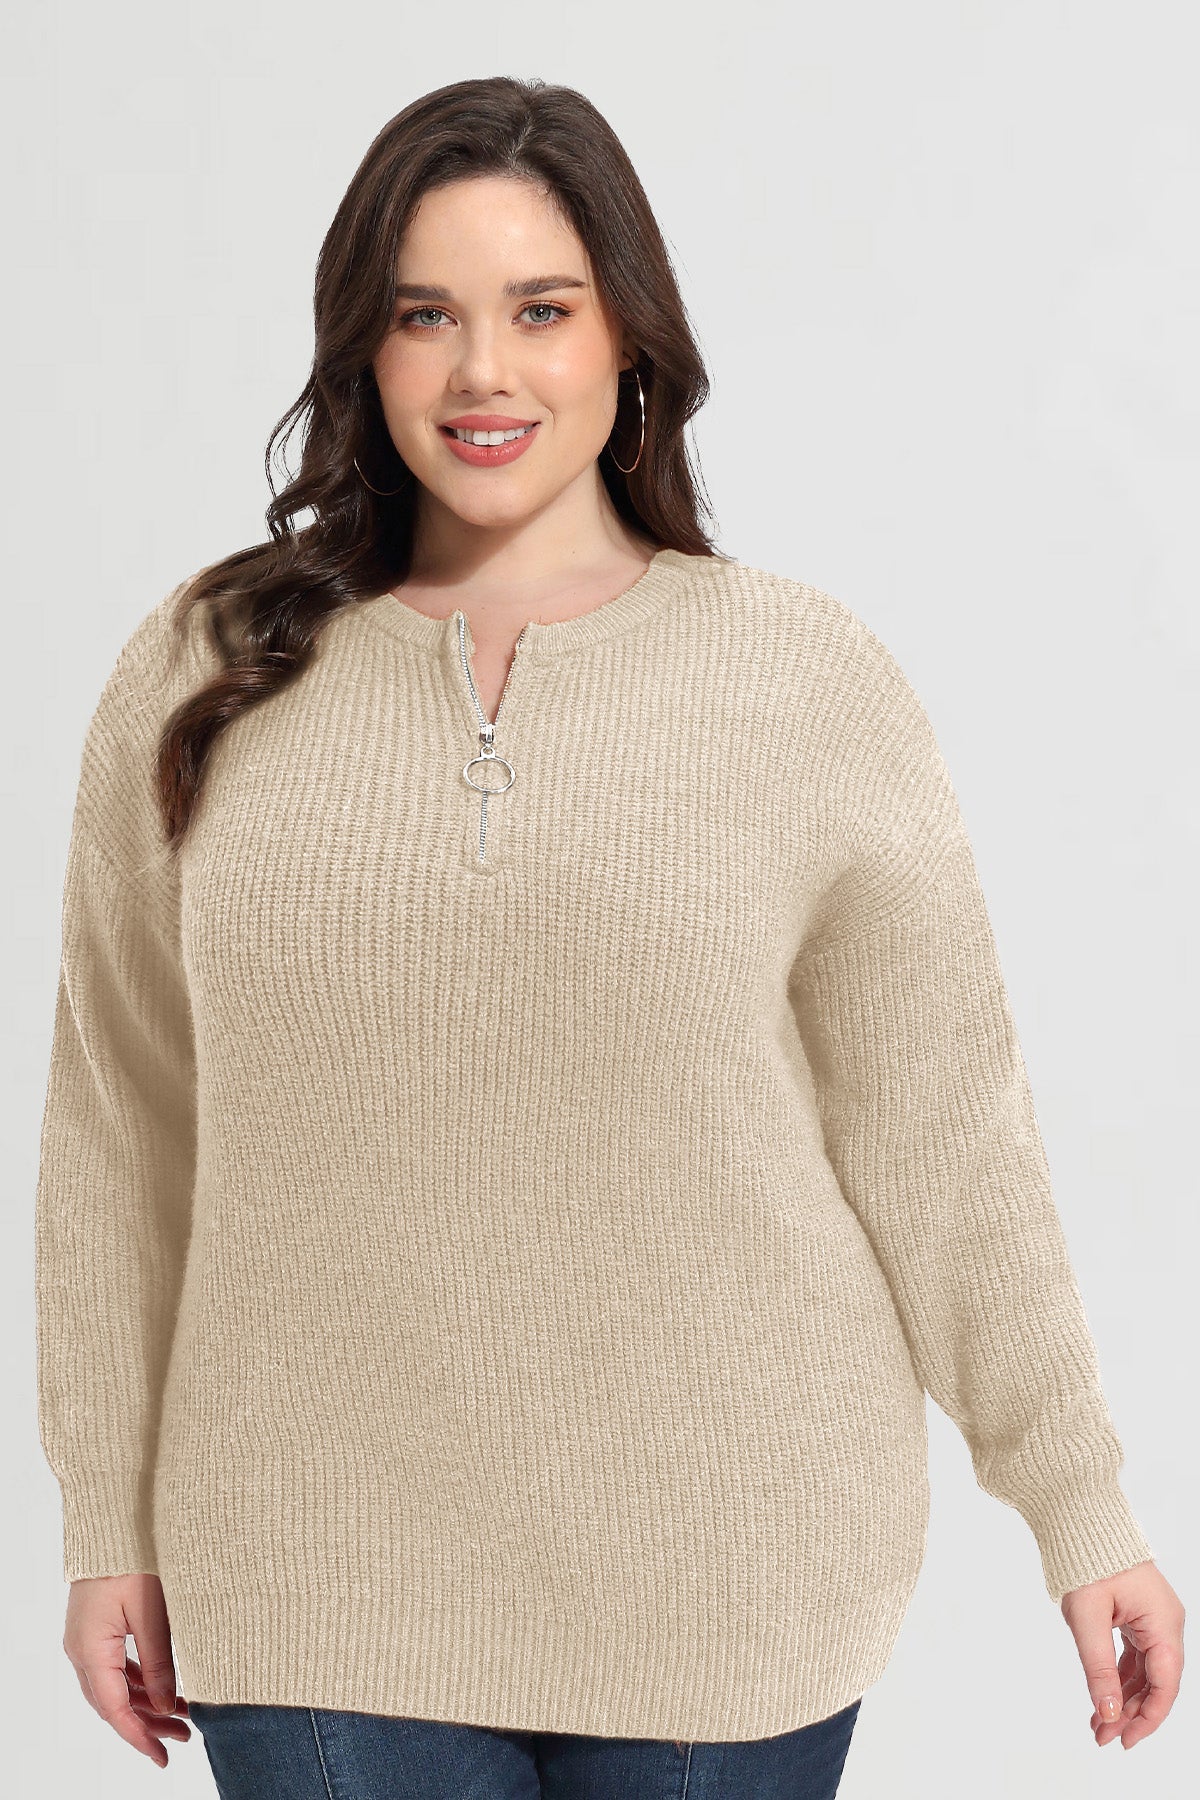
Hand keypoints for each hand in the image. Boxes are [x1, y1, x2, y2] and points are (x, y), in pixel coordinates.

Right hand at [62, 1572, 190, 1769]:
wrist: (112, 1516)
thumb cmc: (132, 1556)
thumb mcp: (152, 1612)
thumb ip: (160, 1662)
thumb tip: (168, 1708)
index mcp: (91, 1650)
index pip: (114, 1710)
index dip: (140, 1738)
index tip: (164, 1757)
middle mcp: (82, 1650)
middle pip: (113, 1703)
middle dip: (148, 1724)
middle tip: (185, 1737)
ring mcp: (87, 1638)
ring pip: (115, 1686)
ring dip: (146, 1702)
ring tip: (183, 1713)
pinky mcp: (96, 1626)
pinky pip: (115, 1665)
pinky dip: (139, 1680)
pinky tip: (164, 1686)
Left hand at [1060, 1560, 1184, 1749]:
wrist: (1078, 1519)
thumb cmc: (1086, 1559)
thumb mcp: (1087, 1618)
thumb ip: (1098, 1667)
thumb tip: (1108, 1712)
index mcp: (1163, 1623)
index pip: (1165, 1685)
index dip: (1147, 1718)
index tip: (1123, 1740)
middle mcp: (1165, 1623)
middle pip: (1157, 1682)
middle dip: (1130, 1713)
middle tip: (1102, 1736)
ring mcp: (1153, 1620)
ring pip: (1145, 1672)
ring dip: (1123, 1698)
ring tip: (1098, 1723)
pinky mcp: (1138, 1617)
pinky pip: (1135, 1656)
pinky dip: (1119, 1677)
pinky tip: (1103, 1696)